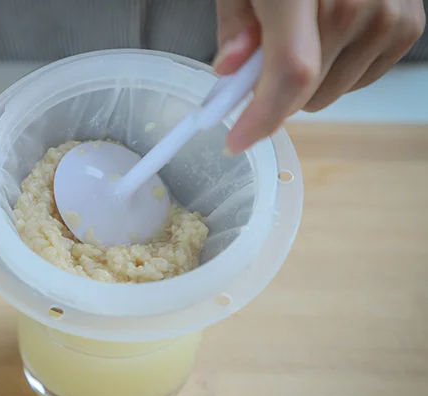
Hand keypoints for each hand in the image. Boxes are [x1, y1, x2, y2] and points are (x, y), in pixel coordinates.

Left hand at [214, 0, 425, 153]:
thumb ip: (234, 24)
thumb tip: (230, 69)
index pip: (291, 73)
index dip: (263, 117)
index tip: (236, 140)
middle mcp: (356, 4)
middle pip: (305, 92)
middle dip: (272, 92)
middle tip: (262, 59)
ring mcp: (389, 16)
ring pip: (329, 94)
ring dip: (306, 83)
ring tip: (303, 35)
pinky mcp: (408, 27)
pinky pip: (359, 81)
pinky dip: (336, 72)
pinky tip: (331, 37)